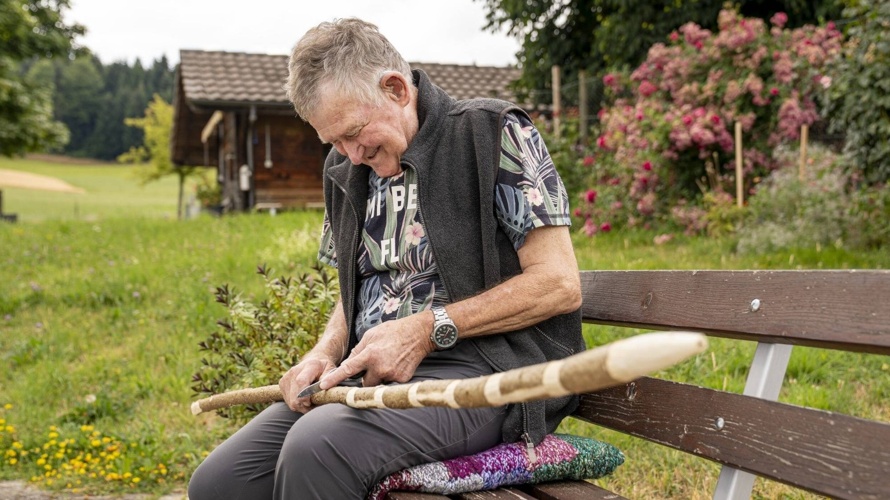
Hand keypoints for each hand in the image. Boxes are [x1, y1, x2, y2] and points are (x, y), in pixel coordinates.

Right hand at [279, 354, 336, 412]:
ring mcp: (286, 377)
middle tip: (314, 406)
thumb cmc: (324, 368)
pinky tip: (303, 399)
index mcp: (309, 366)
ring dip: (301, 406)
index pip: (301, 382)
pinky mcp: (282, 383)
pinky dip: (296, 403)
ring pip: (290, 401)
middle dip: (304, 406)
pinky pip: (287, 400)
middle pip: (294, 395)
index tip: (312, 403)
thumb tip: (323, 387)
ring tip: (310, 402)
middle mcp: (295, 371)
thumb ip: (329, 378)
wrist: (313, 362)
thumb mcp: (331, 370)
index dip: (305, 396)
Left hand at [319, 311, 433, 389]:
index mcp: (369, 354)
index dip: (334, 379)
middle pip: (364, 383)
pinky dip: (391, 377)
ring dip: (378, 378)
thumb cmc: (393, 332)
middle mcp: (380, 367)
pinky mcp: (402, 379)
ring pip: (377, 385)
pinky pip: (390, 384)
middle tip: (375, 364)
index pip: (347, 369)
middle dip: (366, 377)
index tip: (322, 387)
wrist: (419, 334)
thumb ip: (358, 351)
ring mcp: (392, 375)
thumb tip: (347, 364)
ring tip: (388, 362)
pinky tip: (397, 364)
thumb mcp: (371, 335)